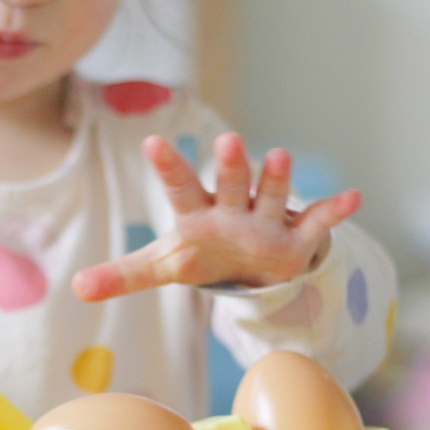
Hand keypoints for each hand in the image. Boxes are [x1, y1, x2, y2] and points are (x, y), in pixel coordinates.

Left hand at [72, 132, 360, 300]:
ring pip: (272, 196)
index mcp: (198, 212)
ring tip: (279, 154)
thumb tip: (76, 288)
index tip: (152, 143)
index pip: (179, 186)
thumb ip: (123, 274)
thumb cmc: (203, 255)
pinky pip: (318, 222)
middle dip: (229, 166)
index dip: (168, 166)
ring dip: (277, 178)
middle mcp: (233, 207)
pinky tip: (352, 197)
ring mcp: (267, 219)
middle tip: (225, 141)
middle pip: (229, 184)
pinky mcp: (297, 237)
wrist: (251, 266)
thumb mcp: (164, 265)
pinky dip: (335, 211)